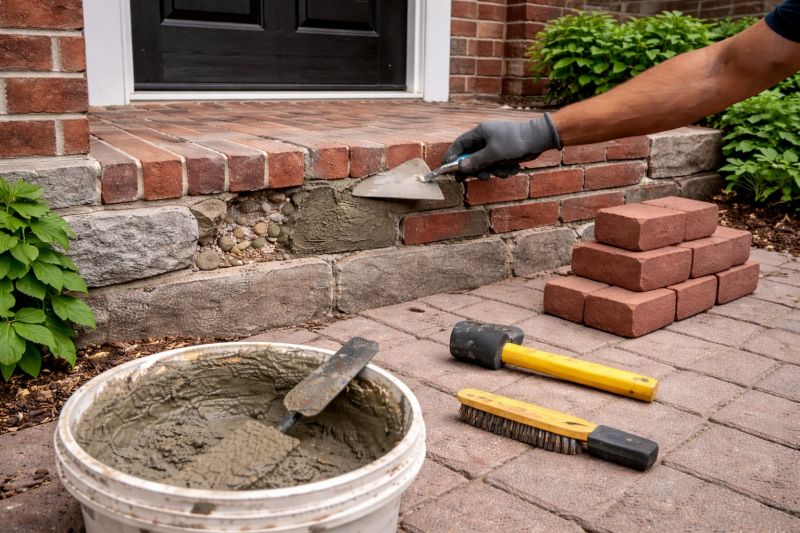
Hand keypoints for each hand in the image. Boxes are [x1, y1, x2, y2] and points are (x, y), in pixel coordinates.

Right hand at [444, 113, 560, 179]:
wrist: (538, 139)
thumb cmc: (515, 141)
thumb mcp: (493, 153)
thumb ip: (476, 161)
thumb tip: (460, 168)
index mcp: (480, 132)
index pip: (459, 144)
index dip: (452, 156)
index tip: (447, 168)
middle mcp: (485, 138)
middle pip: (471, 157)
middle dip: (477, 169)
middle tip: (480, 178)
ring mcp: (495, 146)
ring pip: (485, 164)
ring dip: (493, 171)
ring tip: (503, 171)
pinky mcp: (503, 153)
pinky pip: (496, 165)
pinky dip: (503, 169)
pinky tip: (513, 168)